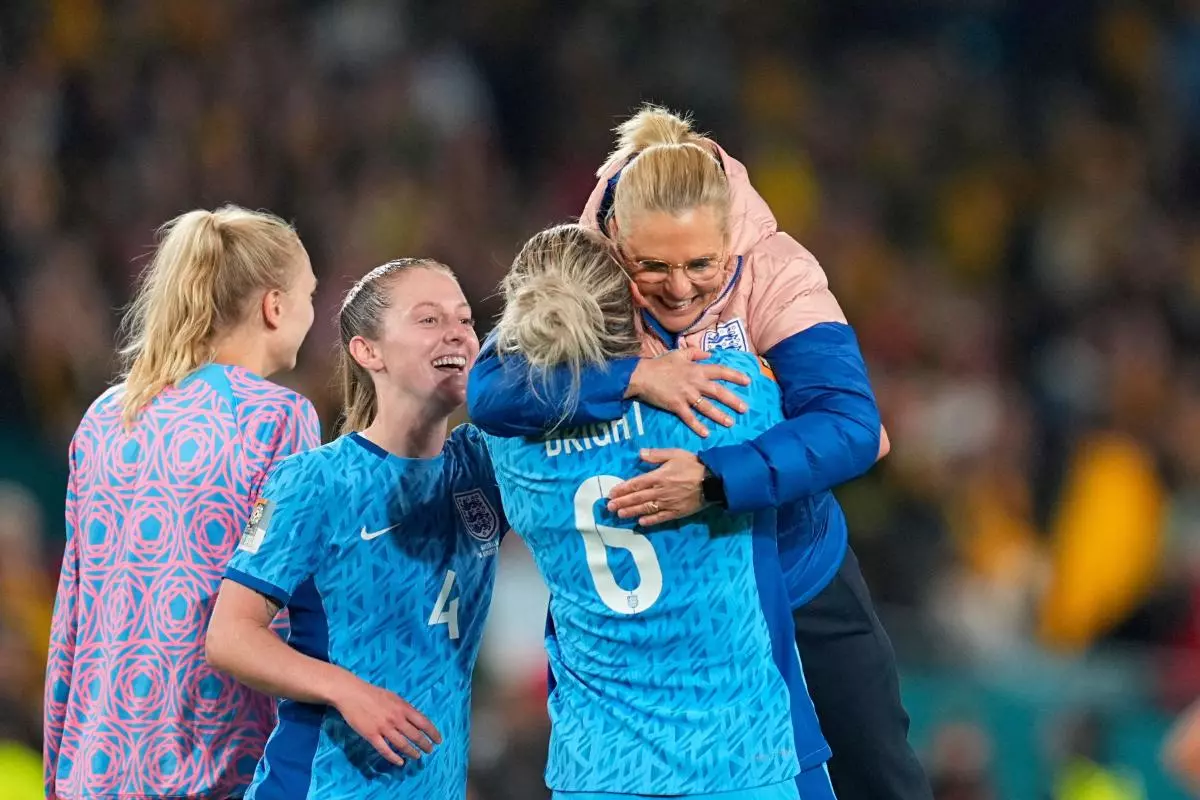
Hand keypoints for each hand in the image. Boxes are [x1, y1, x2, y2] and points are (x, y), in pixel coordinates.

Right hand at [331, 674, 441, 766]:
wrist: (351, 693)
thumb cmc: (373, 693)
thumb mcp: (394, 697)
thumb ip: (405, 708)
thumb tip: (415, 719)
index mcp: (403, 707)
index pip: (423, 723)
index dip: (433, 733)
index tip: (439, 740)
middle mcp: (396, 718)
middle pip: (415, 736)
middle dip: (425, 745)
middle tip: (430, 750)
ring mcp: (384, 728)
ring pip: (402, 745)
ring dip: (412, 752)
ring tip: (418, 757)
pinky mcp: (371, 735)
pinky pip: (385, 750)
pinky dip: (394, 758)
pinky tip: (400, 762)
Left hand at [607, 449, 707, 525]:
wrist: (713, 481)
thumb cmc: (693, 465)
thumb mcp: (675, 454)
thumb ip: (656, 455)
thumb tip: (640, 454)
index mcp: (658, 476)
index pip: (636, 483)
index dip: (623, 489)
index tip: (611, 493)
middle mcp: (660, 491)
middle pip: (638, 497)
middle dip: (622, 502)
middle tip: (609, 507)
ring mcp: (668, 503)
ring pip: (646, 508)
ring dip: (632, 512)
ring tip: (619, 515)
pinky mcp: (677, 512)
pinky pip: (661, 518)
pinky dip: (651, 521)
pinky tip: (641, 523)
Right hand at [626, 349, 749, 437]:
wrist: (642, 375)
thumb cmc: (660, 364)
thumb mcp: (679, 354)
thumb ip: (695, 353)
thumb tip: (709, 354)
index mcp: (696, 369)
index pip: (720, 371)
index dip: (734, 376)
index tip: (747, 381)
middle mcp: (694, 382)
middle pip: (717, 391)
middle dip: (732, 400)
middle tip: (744, 408)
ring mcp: (686, 395)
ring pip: (706, 406)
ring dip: (719, 415)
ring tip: (730, 423)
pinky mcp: (676, 405)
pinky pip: (689, 417)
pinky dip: (697, 425)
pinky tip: (706, 433)